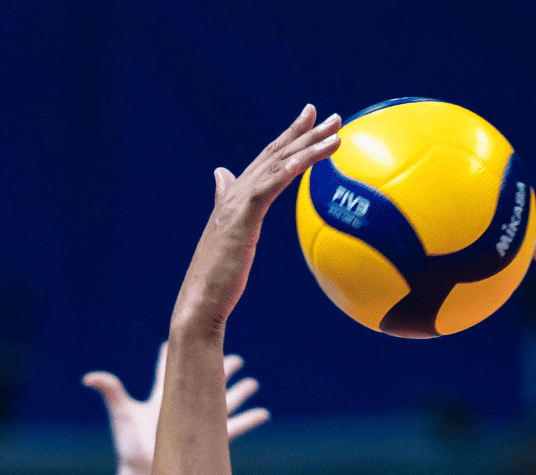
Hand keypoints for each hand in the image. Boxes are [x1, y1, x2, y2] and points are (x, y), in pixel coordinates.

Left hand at [83, 342, 269, 474]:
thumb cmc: (130, 448)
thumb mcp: (122, 415)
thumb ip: (111, 392)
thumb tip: (89, 377)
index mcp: (163, 397)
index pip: (171, 369)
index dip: (175, 352)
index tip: (184, 335)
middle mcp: (184, 408)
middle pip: (205, 382)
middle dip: (219, 368)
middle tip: (235, 357)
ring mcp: (198, 424)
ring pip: (223, 403)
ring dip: (239, 392)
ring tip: (253, 382)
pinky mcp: (208, 441)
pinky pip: (235, 428)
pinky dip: (250, 419)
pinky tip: (263, 413)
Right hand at [171, 104, 340, 337]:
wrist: (199, 300)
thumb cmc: (217, 278)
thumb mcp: (230, 236)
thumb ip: (230, 204)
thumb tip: (221, 175)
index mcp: (234, 197)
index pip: (266, 159)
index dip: (288, 137)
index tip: (309, 119)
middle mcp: (234, 192)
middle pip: (274, 153)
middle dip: (301, 131)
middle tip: (327, 114)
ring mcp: (236, 203)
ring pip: (277, 165)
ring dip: (308, 145)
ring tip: (335, 131)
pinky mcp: (241, 217)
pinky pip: (270, 186)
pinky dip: (291, 168)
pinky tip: (310, 157)